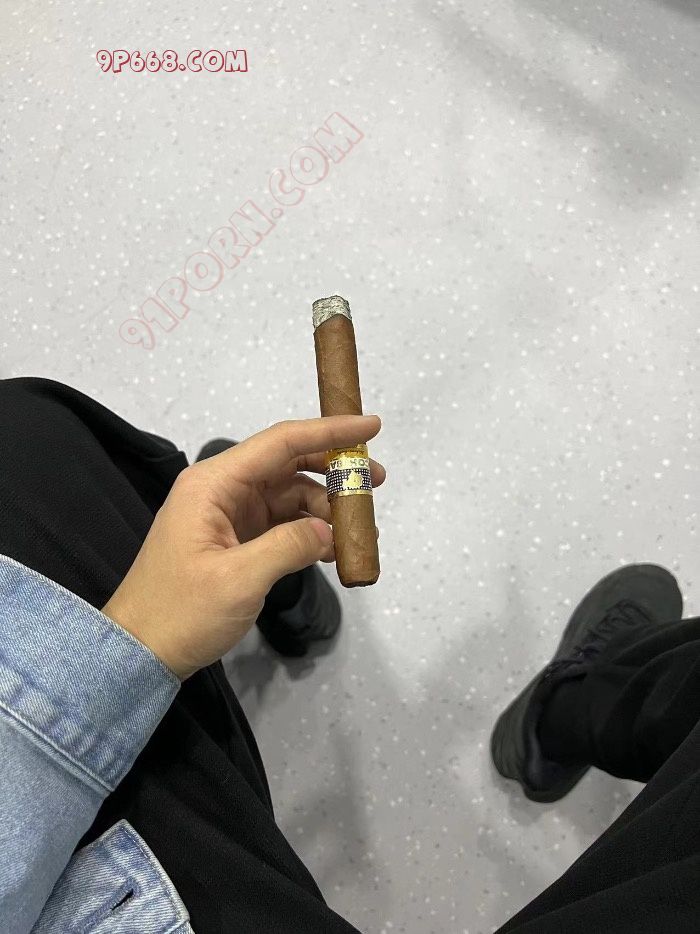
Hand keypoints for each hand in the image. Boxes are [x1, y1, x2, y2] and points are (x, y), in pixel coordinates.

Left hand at [101, 414, 384, 679]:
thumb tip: (330, 529)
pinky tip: (334, 548)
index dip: (329, 432)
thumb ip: (289, 546)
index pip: (280, 443)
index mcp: (213, 484)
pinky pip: (282, 523)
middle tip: (376, 481)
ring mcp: (229, 515)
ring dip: (325, 507)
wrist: (141, 651)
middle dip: (333, 470)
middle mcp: (222, 490)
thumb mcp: (239, 580)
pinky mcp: (235, 540)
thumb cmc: (181, 611)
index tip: (372, 427)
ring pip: (289, 495)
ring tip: (358, 531)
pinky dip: (310, 531)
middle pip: (287, 465)